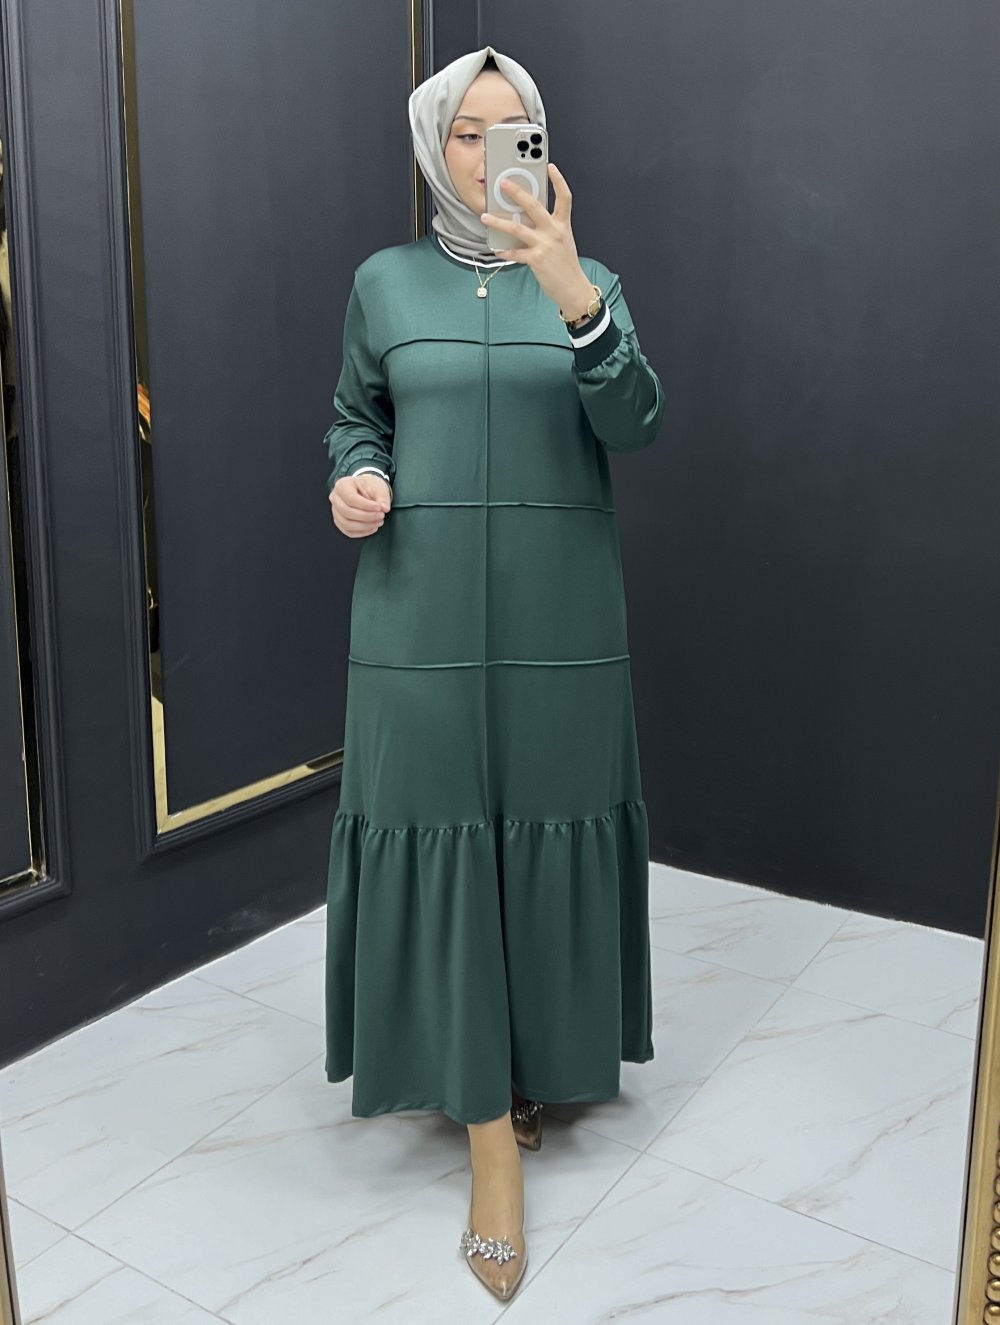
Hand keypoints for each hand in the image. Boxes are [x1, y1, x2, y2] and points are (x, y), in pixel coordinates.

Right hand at [330, 472, 390, 538]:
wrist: (365, 490)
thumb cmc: (370, 487)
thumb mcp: (378, 488)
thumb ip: (382, 498)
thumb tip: (385, 508)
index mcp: (342, 485)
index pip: (351, 498)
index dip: (366, 506)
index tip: (379, 508)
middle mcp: (335, 498)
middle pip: (347, 512)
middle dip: (367, 517)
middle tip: (381, 516)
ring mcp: (335, 511)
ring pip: (346, 524)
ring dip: (365, 526)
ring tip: (379, 522)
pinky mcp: (339, 521)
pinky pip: (348, 531)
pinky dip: (362, 532)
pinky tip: (373, 527)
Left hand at [480, 163, 596, 320]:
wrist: (573, 288)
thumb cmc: (566, 266)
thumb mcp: (563, 241)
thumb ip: (548, 228)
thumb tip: (527, 219)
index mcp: (563, 225)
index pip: (564, 197)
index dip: (558, 180)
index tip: (550, 166)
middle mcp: (554, 232)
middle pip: (534, 205)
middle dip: (517, 192)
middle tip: (503, 183)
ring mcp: (544, 245)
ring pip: (517, 228)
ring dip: (498, 221)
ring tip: (485, 217)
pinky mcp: (535, 260)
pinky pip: (515, 253)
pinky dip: (504, 251)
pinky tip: (497, 249)